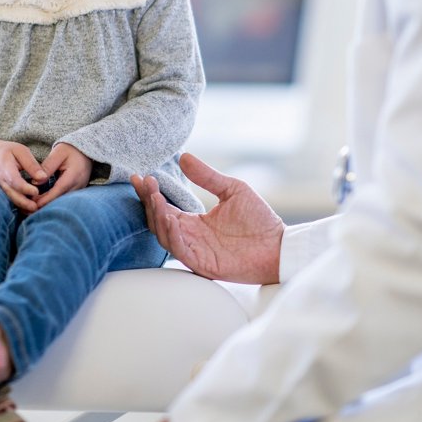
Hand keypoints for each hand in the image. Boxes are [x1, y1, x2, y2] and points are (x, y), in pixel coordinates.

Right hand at [0, 136, 46, 211]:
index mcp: (5, 168)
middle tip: (36, 207)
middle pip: (11, 194)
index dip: (25, 188)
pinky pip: (10, 199)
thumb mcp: (20, 151)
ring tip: (34, 210)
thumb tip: (43, 177)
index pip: (14, 181)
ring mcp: (1, 187)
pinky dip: (19, 205)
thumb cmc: (8, 151)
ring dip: (22, 206)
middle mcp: (1, 180)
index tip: (36, 192)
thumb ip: (31, 164)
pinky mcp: (3, 191)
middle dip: (23, 202)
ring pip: (11, 199)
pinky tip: (29, 209)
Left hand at [33, 142, 92, 207]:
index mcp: (73, 176)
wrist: (86, 150)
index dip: (45, 199)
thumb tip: (35, 182)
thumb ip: (47, 167)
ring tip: (33, 207)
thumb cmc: (71, 149)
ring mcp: (79, 189)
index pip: (58, 191)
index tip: (32, 203)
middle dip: (45, 205)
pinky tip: (43, 203)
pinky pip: (65, 199)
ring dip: (49, 205)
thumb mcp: (58, 153)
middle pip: (60, 200)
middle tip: (29, 208)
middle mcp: (78, 185)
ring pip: (63, 201)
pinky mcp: (77, 191)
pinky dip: (54, 201)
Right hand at [131, 153, 283, 283]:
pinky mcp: (204, 264)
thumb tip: (184, 157)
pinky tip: (170, 219)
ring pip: (165, 236)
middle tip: (146, 183)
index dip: (151, 194)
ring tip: (156, 199)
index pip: (164, 207)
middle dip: (150, 202)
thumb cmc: (259, 219)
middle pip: (159, 221)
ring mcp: (196, 251)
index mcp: (194, 222)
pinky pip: (181, 251)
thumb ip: (207, 176)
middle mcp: (190, 237)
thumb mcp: (231, 189)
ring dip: (158, 217)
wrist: (279, 245)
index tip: (141, 177)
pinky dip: (173, 236)